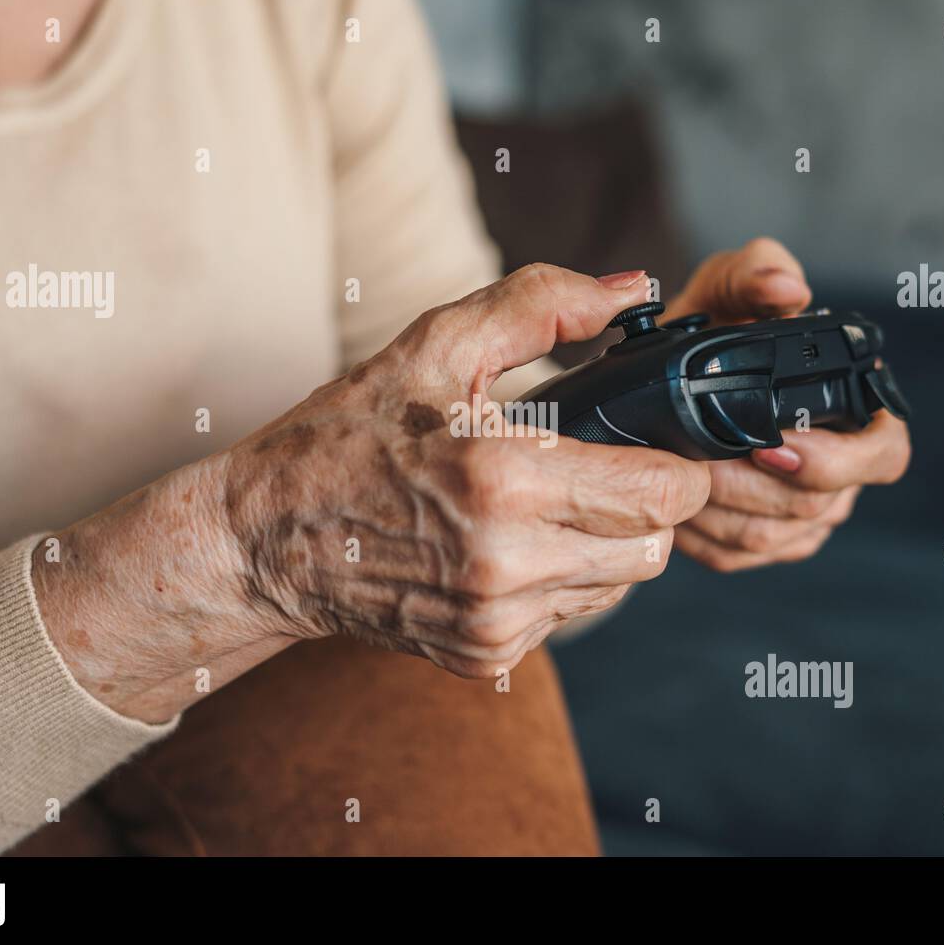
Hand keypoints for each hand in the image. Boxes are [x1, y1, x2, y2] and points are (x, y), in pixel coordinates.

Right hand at [219, 264, 709, 676]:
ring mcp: (496, 620)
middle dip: (643, 504)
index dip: (678, 465)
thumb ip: (539, 304)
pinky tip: (504, 543)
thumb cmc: (345, 437)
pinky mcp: (485, 655)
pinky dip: (557, 578)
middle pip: (652, 547)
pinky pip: (568, 615)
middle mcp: (507, 564)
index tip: (657, 442)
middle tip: (595, 465)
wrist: (265, 541)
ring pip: (616, 585)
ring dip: (601, 542)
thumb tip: (631, 290)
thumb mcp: (432, 347)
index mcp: (502, 480)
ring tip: (538, 500)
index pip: (662, 495)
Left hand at [664, 238, 911, 571]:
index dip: (837, 461)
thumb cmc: (709, 331)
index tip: (773, 446)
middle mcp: (839, 467)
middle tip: (698, 459)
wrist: (658, 382)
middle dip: (749, 484)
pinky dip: (700, 535)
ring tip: (679, 473)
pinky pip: (737, 555)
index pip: (885, 453)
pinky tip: (675, 504)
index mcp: (853, 409)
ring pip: (772, 534)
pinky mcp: (761, 542)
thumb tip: (788, 290)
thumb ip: (757, 272)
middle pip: (817, 503)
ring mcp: (804, 512)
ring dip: (719, 509)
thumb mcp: (726, 287)